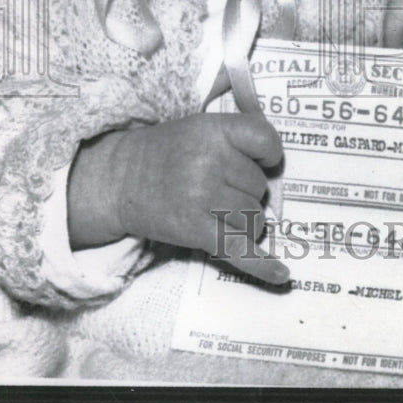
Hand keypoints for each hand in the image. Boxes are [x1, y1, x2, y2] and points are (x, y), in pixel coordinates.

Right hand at [67, 113, 288, 284]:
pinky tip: (281, 274)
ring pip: (254, 219)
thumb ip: (239, 138)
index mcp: (215, 130)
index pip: (265, 140)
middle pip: (259, 187)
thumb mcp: (203, 128)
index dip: (268, 155)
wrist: (121, 179)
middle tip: (213, 185)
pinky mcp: (196, 231)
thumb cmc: (170, 152)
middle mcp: (210, 162)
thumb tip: (277, 169)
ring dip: (242, 220)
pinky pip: (238, 250)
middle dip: (245, 191)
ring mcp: (203, 197)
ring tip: (213, 209)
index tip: (260, 160)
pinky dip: (261, 265)